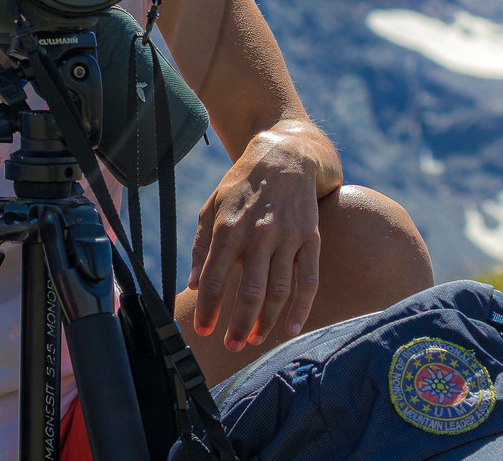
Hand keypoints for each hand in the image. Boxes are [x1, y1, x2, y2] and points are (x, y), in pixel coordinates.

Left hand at [187, 129, 323, 351]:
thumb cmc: (241, 186)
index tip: (202, 329)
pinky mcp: (311, 239)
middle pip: (248, 290)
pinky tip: (292, 328)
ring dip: (266, 321)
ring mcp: (287, 237)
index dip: (207, 307)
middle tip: (230, 346)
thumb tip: (191, 283)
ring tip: (254, 340)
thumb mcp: (212, 207)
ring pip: (278, 290)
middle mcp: (257, 234)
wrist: (284, 158)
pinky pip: (308, 280)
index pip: (214, 277)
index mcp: (228, 227)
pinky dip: (302, 308)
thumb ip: (200, 245)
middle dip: (237, 323)